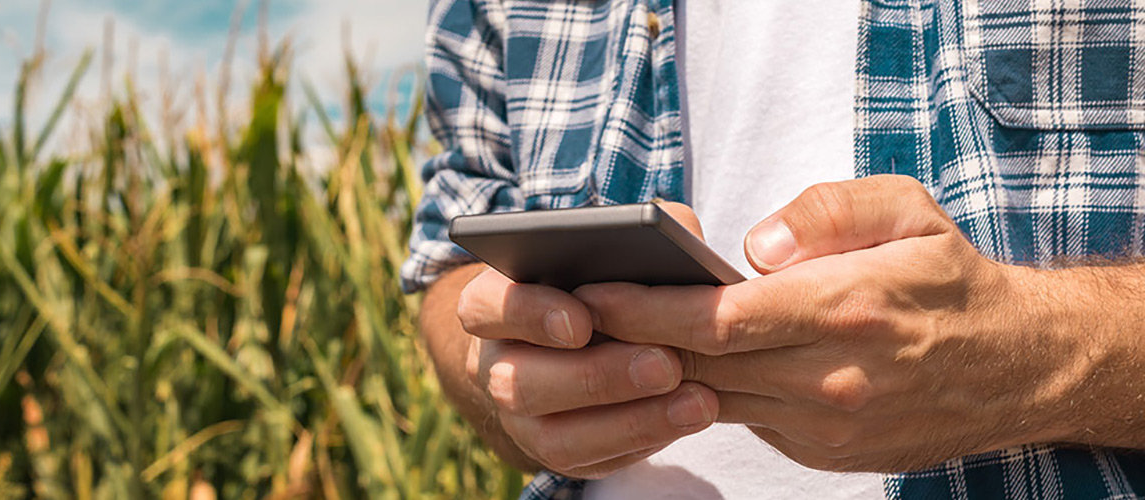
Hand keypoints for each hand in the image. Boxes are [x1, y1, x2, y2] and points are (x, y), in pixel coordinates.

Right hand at [457, 203, 718, 478]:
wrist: (593, 334)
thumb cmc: (609, 277)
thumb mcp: (620, 243)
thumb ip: (644, 232)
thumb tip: (678, 241)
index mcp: (494, 303)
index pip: (483, 307)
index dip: (527, 314)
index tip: (582, 320)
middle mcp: (496, 364)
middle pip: (520, 382)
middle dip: (597, 377)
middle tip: (664, 364)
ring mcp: (520, 416)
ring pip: (553, 436)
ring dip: (630, 420)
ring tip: (696, 400)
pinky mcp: (556, 450)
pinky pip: (589, 461)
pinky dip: (643, 441)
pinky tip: (689, 417)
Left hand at [574, 175, 1079, 472]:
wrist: (1014, 367)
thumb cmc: (947, 277)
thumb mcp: (906, 211)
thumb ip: (826, 212)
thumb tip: (750, 247)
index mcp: (845, 309)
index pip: (721, 318)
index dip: (648, 307)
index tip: (592, 291)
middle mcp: (831, 378)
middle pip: (702, 364)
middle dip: (628, 341)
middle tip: (569, 316)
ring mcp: (825, 424)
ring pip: (713, 399)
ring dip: (653, 372)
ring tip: (599, 339)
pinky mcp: (822, 451)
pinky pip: (743, 419)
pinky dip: (699, 393)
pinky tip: (666, 365)